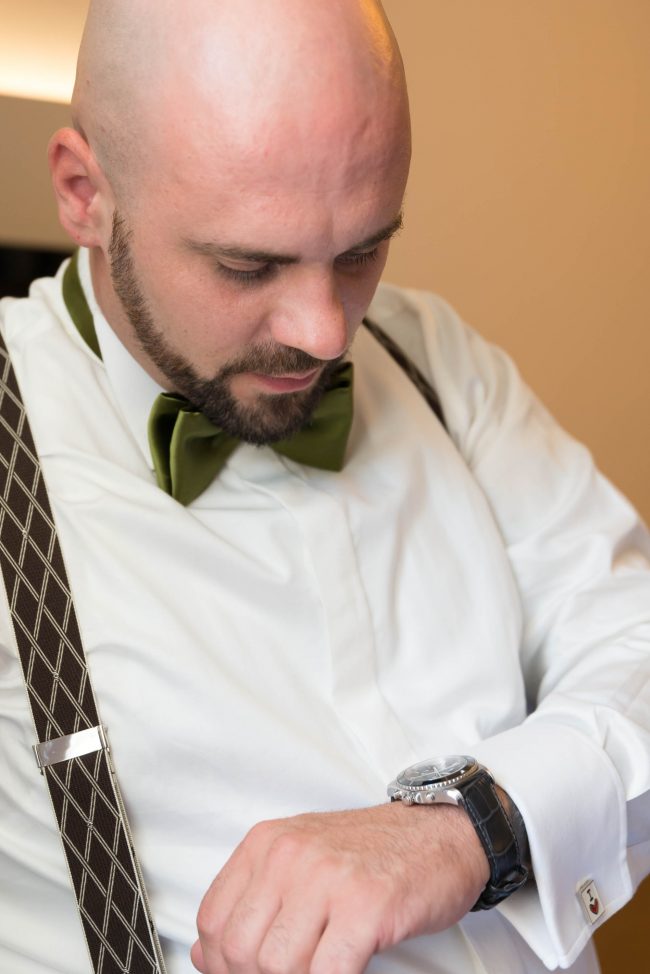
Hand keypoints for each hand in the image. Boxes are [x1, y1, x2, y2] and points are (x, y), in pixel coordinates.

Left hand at [190, 801, 489, 973]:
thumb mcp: (301, 857)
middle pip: (240, 950)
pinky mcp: (365, 907)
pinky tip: (346, 969)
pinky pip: (327, 973)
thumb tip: (205, 956)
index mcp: (267, 843)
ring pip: (278, 966)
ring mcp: (328, 879)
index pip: (212, 921)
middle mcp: (290, 855)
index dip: (222, 963)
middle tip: (293, 972)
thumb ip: (254, 899)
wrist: (440, 833)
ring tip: (321, 965)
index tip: (245, 972)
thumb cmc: (373, 852)